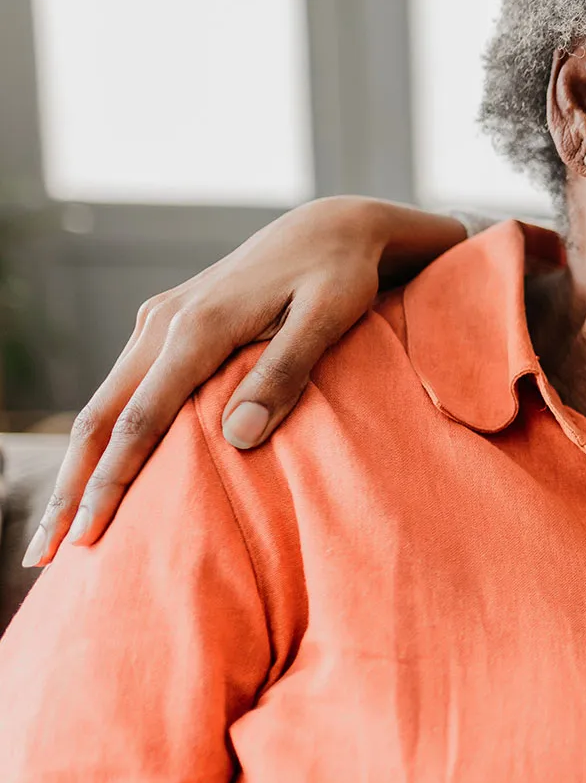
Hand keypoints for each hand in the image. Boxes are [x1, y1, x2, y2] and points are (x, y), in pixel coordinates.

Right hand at [23, 196, 467, 566]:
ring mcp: (161, 320)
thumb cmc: (342, 275)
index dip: (112, 482)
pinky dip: (103, 437)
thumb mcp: (330, 318)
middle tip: (45, 556)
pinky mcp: (168, 322)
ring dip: (78, 469)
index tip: (89, 535)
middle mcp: (165, 321)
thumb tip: (237, 437)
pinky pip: (124, 388)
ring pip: (103, 404)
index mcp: (200, 326)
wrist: (333, 225)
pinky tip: (97, 474)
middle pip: (101, 418)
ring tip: (59, 530)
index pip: (142, 420)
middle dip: (71, 490)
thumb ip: (285, 373)